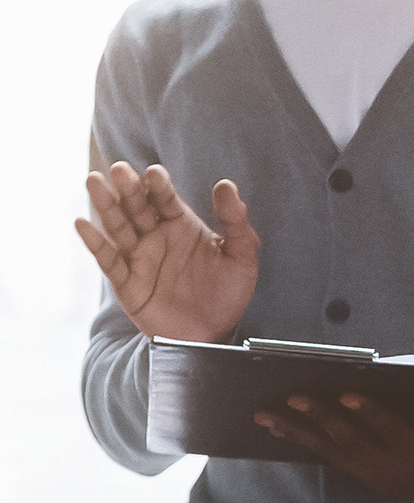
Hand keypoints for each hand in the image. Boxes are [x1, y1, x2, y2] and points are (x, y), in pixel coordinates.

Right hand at [76, 163, 260, 341]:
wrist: (213, 333)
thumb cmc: (228, 292)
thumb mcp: (242, 256)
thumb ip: (236, 221)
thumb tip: (226, 185)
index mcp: (182, 225)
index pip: (166, 199)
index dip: (159, 185)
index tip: (154, 173)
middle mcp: (156, 237)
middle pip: (137, 207)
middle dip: (128, 188)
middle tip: (120, 169)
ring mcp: (139, 257)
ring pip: (118, 227)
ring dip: (106, 205)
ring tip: (93, 181)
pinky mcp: (127, 282)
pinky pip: (108, 260)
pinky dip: (94, 242)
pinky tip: (82, 223)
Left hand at [256, 385, 413, 502]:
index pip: (391, 431)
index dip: (369, 413)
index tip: (346, 394)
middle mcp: (391, 470)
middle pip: (350, 442)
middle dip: (320, 419)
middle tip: (294, 398)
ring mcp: (375, 477)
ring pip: (332, 453)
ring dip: (299, 434)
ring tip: (267, 416)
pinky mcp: (366, 477)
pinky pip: (332, 460)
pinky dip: (306, 444)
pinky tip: (283, 430)